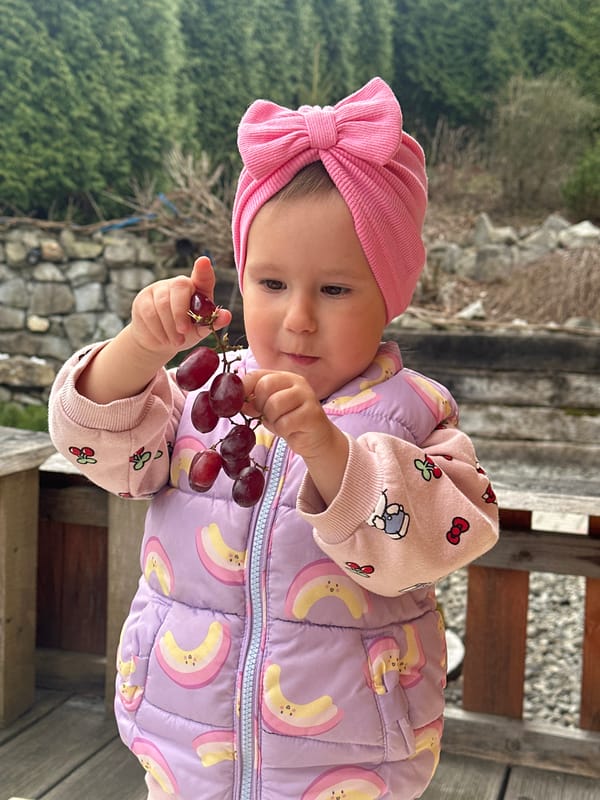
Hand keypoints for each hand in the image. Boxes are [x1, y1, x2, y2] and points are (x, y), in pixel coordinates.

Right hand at [130, 256, 230, 360]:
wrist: (160, 342)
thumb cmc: (185, 332)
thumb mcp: (201, 329)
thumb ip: (213, 322)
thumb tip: (227, 316)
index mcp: (197, 288)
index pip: (202, 276)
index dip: (203, 269)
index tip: (204, 262)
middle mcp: (178, 283)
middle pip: (179, 289)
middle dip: (181, 313)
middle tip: (184, 332)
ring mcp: (158, 288)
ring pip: (162, 303)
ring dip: (170, 326)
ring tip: (176, 341)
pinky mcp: (143, 299)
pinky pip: (149, 312)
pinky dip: (158, 329)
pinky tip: (164, 339)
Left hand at [242, 370, 347, 503]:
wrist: (315, 439)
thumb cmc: (289, 421)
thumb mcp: (267, 409)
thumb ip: (253, 401)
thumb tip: (233, 401)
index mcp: (284, 377)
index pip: (257, 375)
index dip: (243, 388)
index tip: (236, 402)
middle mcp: (297, 382)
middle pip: (265, 386)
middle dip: (260, 405)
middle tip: (267, 415)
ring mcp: (307, 396)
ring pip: (274, 405)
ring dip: (272, 420)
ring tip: (281, 422)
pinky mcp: (312, 414)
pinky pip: (285, 422)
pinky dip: (283, 430)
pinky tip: (291, 430)